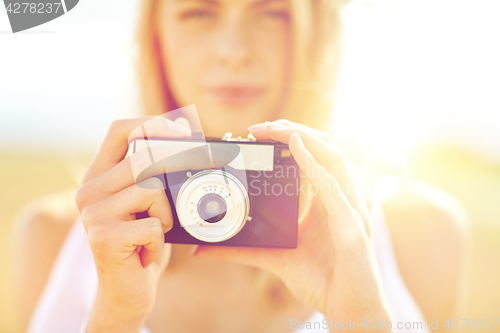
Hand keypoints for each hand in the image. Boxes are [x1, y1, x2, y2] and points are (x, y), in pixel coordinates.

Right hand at [75, 116, 191, 332]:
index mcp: (99, 176)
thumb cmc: (144, 240)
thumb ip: (158, 170)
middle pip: (144, 159)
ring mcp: (92, 213)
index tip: (182, 132)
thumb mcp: (152, 201)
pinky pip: (153, 225)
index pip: (119, 130)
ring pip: (152, 191)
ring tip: (153, 233)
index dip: (152, 124)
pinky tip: (145, 253)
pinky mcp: (103, 237)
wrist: (128, 290)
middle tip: (183, 198)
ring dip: (166, 216)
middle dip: (175, 174)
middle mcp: (89, 190)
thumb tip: (186, 132)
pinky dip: (159, 241)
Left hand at [193, 120, 393, 329]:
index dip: (291, 136)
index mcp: (331, 198)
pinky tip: (297, 149)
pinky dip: (315, 164)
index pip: (316, 154)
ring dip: (302, 137)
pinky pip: (334, 188)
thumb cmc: (321, 280)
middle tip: (260, 126)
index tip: (258, 132)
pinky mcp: (352, 228)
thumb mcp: (276, 257)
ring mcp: (352, 208)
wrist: (349, 310)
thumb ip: (243, 249)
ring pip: (332, 157)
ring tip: (274, 129)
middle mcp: (345, 197)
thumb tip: (202, 249)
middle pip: (324, 147)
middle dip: (293, 129)